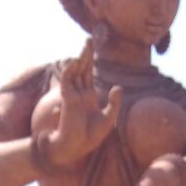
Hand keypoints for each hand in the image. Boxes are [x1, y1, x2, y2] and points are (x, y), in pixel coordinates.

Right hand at [48, 40, 121, 165]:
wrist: (76, 147)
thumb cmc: (89, 137)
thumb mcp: (108, 119)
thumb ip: (114, 103)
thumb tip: (119, 86)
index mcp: (88, 96)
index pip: (89, 74)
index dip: (91, 61)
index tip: (93, 48)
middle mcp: (79, 93)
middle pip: (83, 68)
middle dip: (86, 54)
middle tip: (89, 39)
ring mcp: (73, 95)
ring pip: (75, 71)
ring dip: (80, 58)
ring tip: (86, 45)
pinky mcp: (68, 98)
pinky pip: (67, 80)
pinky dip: (70, 70)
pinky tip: (76, 61)